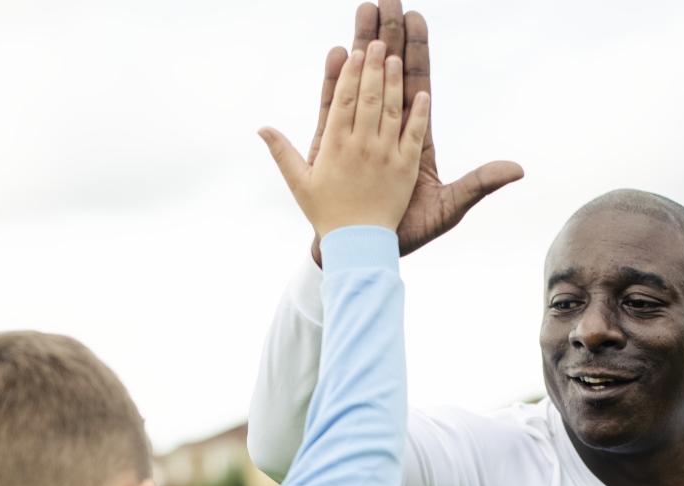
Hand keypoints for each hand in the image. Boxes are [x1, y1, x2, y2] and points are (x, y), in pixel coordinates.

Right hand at [260, 39, 428, 238]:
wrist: (356, 245)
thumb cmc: (326, 215)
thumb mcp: (299, 183)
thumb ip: (282, 153)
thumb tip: (262, 129)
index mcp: (335, 147)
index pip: (343, 101)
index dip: (350, 74)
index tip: (354, 53)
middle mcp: (361, 147)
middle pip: (368, 98)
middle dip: (372, 68)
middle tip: (377, 44)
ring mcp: (385, 156)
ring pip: (390, 111)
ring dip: (394, 83)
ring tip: (394, 59)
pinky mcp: (405, 169)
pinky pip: (413, 136)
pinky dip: (418, 114)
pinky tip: (421, 95)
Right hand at [306, 1, 521, 260]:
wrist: (369, 250)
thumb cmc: (412, 231)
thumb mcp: (451, 207)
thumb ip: (479, 184)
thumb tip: (517, 169)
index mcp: (416, 135)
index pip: (417, 83)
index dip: (416, 53)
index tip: (416, 19)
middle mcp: (388, 126)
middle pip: (389, 71)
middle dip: (388, 35)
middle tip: (386, 0)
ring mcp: (361, 131)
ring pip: (362, 79)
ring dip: (361, 45)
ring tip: (362, 11)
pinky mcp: (337, 143)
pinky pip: (335, 105)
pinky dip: (335, 79)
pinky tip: (336, 53)